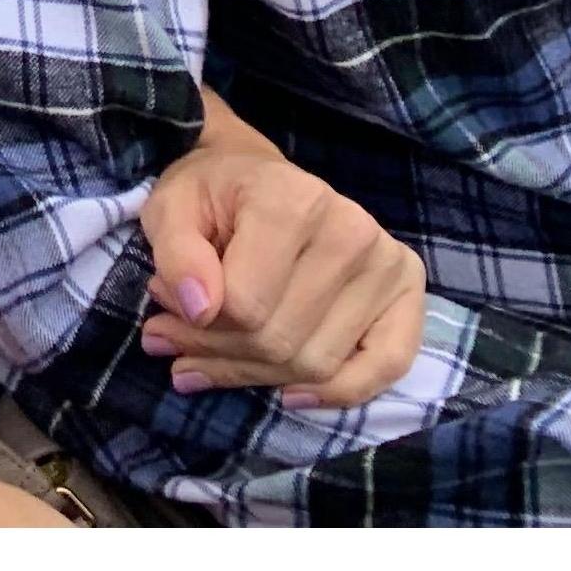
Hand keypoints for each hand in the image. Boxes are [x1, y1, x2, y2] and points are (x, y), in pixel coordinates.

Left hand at [137, 97, 424, 408]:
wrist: (253, 175)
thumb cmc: (211, 194)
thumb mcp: (169, 209)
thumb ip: (176, 254)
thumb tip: (198, 309)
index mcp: (291, 199)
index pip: (245, 305)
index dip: (195, 323)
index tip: (162, 308)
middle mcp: (351, 229)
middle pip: (281, 340)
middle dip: (218, 354)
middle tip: (173, 343)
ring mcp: (388, 261)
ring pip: (319, 364)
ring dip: (258, 376)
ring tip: (210, 359)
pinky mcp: (407, 292)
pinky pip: (386, 366)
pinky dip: (339, 393)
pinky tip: (291, 395)